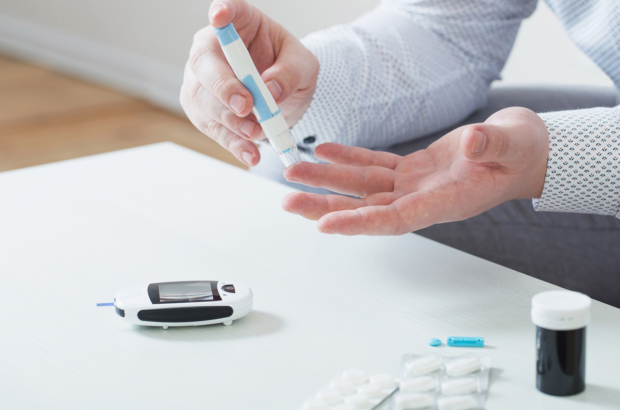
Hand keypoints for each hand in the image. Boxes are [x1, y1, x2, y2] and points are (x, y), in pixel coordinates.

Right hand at [180, 0, 318, 166]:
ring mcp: (201, 83)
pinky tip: (250, 155)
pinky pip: (214, 130)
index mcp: (239, 25)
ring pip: (203, 101)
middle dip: (223, 87)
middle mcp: (211, 50)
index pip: (227, 11)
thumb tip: (270, 91)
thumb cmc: (291, 70)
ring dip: (230, 121)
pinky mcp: (203, 113)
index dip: (221, 12)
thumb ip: (289, 73)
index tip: (220, 16)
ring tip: (257, 133)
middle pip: (204, 64)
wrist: (286, 98)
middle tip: (246, 105)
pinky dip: (233, 145)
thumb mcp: (303, 66)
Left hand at [281, 107, 548, 234]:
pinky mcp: (411, 169)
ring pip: (363, 187)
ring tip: (294, 171)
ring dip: (327, 180)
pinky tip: (325, 150)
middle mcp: (422, 199)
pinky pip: (374, 165)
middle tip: (288, 202)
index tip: (324, 225)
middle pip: (366, 208)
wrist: (520, 149)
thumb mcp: (513, 145)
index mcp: (444, 203)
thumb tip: (472, 143)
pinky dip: (349, 158)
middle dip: (325, 205)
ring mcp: (414, 185)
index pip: (394, 219)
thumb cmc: (520, 152)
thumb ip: (492, 146)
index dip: (359, 223)